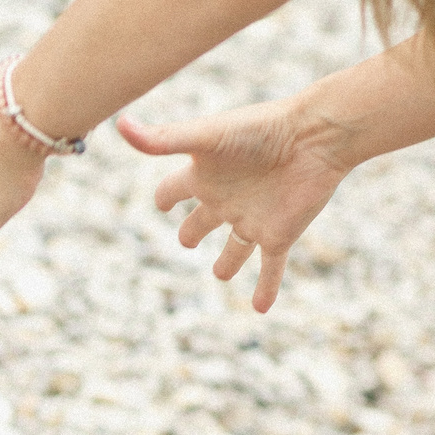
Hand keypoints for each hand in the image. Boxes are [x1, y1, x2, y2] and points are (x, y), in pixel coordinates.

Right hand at [117, 99, 353, 312]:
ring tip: (221, 274)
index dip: (165, 197)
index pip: (173, 190)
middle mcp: (226, 199)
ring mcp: (252, 219)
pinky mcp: (279, 235)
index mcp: (205, 175)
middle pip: (202, 221)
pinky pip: (270, 268)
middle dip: (192, 231)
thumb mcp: (205, 136)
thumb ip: (163, 138)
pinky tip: (262, 309)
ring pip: (235, 249)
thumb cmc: (258, 130)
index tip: (161, 204)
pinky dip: (265, 289)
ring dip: (228, 263)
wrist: (315, 137)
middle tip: (186, 240)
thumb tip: (119, 125)